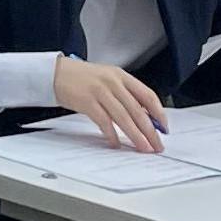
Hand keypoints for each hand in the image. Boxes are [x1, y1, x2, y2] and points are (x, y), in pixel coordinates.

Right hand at [45, 57, 166, 151]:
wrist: (56, 73)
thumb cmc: (82, 78)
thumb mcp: (107, 79)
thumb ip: (124, 94)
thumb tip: (142, 117)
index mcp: (121, 76)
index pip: (147, 95)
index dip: (158, 113)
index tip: (164, 127)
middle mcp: (113, 82)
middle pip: (137, 110)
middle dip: (150, 130)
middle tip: (156, 144)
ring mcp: (100, 92)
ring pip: (124, 117)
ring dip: (135, 135)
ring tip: (143, 147)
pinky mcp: (87, 102)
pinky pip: (104, 121)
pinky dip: (112, 134)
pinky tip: (116, 143)